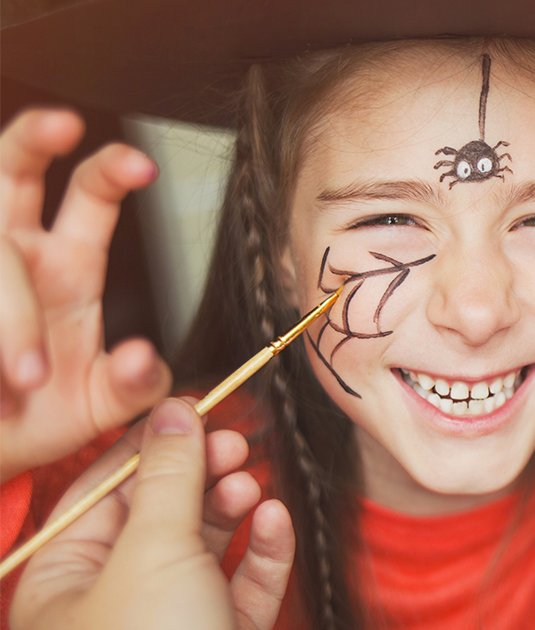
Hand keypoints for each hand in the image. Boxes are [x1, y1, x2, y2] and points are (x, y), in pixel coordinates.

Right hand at [0, 108, 169, 481]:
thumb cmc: (37, 416)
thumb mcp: (97, 407)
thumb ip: (133, 385)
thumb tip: (145, 360)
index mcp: (68, 264)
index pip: (92, 193)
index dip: (113, 169)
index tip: (142, 166)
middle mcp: (14, 252)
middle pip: (12, 165)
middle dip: (34, 136)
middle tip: (63, 124)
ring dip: (10, 309)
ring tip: (26, 377)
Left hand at [10, 398, 294, 629]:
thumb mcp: (152, 552)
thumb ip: (167, 477)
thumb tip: (172, 412)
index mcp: (65, 579)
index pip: (106, 489)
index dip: (153, 444)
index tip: (197, 407)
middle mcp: (115, 600)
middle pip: (161, 515)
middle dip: (200, 475)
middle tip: (234, 440)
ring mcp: (172, 622)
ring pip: (207, 547)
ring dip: (234, 508)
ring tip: (252, 481)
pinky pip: (241, 585)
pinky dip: (260, 551)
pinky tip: (273, 521)